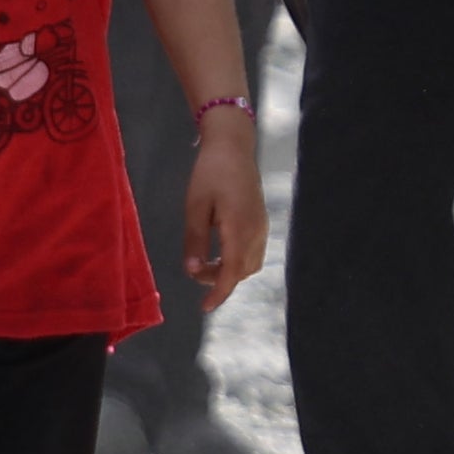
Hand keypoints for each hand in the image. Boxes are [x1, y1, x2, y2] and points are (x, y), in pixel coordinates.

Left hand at [182, 110, 269, 306]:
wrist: (233, 146)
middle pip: (242, 271)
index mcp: (239, 228)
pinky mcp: (262, 220)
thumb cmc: (210, 172)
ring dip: (229, 270)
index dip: (219, 292)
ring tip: (205, 261)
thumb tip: (192, 270)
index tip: (205, 308)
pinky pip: (254, 251)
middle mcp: (256, 231)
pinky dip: (237, 259)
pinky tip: (220, 250)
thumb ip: (195, 240)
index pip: (231, 272)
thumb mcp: (195, 207)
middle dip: (219, 279)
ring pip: (250, 263)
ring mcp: (262, 226)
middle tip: (194, 269)